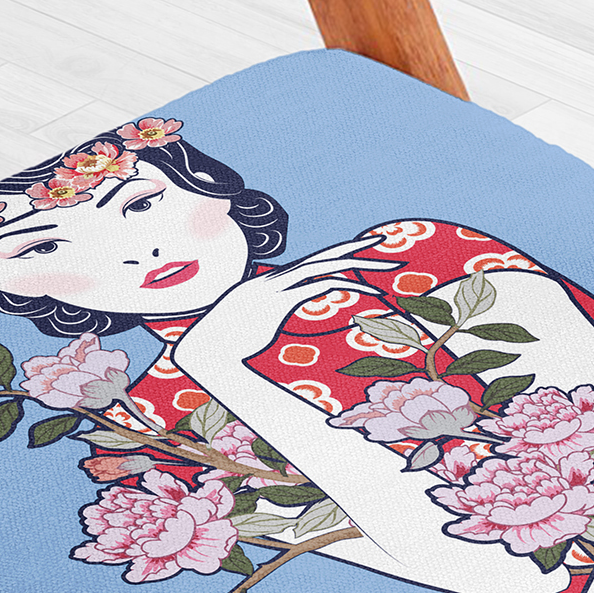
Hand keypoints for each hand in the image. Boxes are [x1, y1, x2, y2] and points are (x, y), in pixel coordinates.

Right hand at [176, 236, 392, 369]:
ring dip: (359, 265)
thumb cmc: (222, 343)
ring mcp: (276, 288)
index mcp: (270, 283)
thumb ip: (262, 315)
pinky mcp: (279, 302)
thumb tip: (266, 318)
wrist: (205, 350)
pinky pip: (318, 287)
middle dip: (354, 249)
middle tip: (383, 242)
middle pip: (323, 256)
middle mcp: (275, 279)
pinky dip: (345, 285)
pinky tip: (367, 292)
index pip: (311, 262)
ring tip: (387, 269)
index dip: (336, 254)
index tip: (358, 250)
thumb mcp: (247, 325)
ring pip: (324, 266)